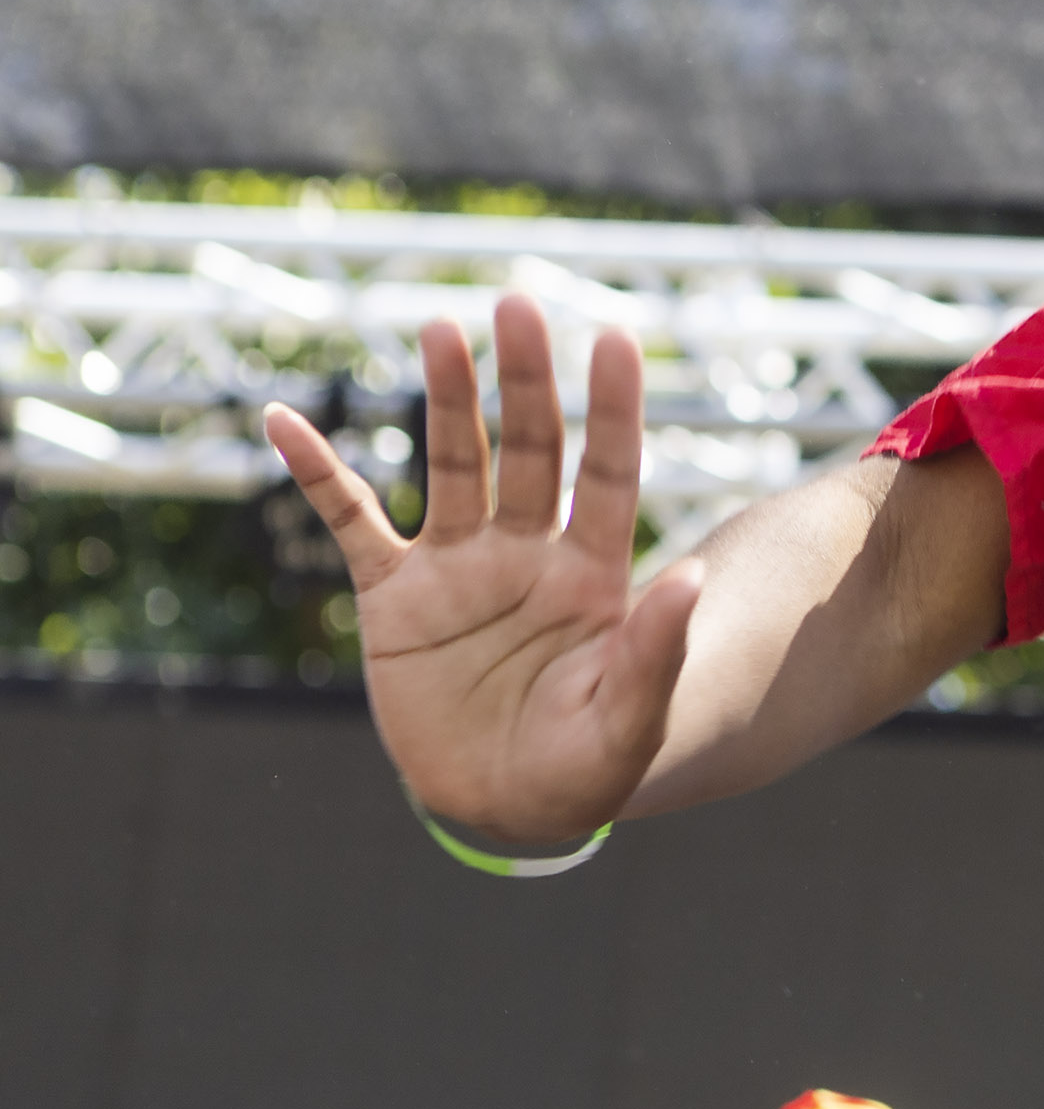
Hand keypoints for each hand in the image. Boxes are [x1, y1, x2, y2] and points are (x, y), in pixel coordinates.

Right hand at [265, 293, 701, 845]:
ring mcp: (460, 569)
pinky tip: (285, 420)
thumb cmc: (584, 768)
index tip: (613, 339)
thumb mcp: (631, 719)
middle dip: (525, 381)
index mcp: (595, 575)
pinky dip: (318, 473)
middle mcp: (529, 553)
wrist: (505, 807)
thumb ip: (656, 651)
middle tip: (517, 302)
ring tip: (441, 326)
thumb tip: (694, 577)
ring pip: (453, 465)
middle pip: (528, 450)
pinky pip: (350, 523)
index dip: (612, 409)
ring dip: (446, 398)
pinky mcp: (395, 599)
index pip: (608, 474)